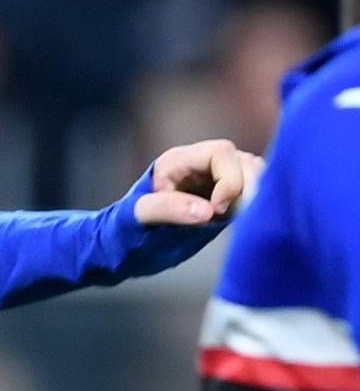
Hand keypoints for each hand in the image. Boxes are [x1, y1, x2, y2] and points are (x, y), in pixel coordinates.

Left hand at [134, 138, 262, 230]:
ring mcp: (217, 178)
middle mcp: (202, 163)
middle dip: (248, 188)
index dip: (229, 180)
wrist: (134, 237)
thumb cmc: (133, 223)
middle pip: (244, 161)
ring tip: (238, 218)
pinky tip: (245, 220)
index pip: (221, 153)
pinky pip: (255, 190)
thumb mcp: (141, 214)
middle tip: (236, 216)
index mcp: (180, 160)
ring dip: (255, 195)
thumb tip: (207, 211)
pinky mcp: (228, 195)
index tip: (217, 210)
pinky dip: (256, 203)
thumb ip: (168, 209)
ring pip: (255, 174)